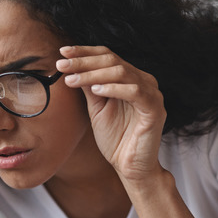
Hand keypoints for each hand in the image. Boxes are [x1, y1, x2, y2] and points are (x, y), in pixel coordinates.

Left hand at [58, 46, 166, 182]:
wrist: (130, 166)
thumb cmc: (115, 138)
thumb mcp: (97, 108)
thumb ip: (89, 87)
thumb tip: (72, 66)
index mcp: (130, 78)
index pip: (107, 56)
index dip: (84, 52)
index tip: (62, 51)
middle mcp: (143, 81)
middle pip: (112, 60)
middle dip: (84, 61)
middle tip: (62, 64)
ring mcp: (152, 93)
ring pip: (122, 72)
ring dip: (93, 74)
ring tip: (72, 80)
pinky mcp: (155, 109)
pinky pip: (135, 92)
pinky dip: (114, 88)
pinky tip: (96, 91)